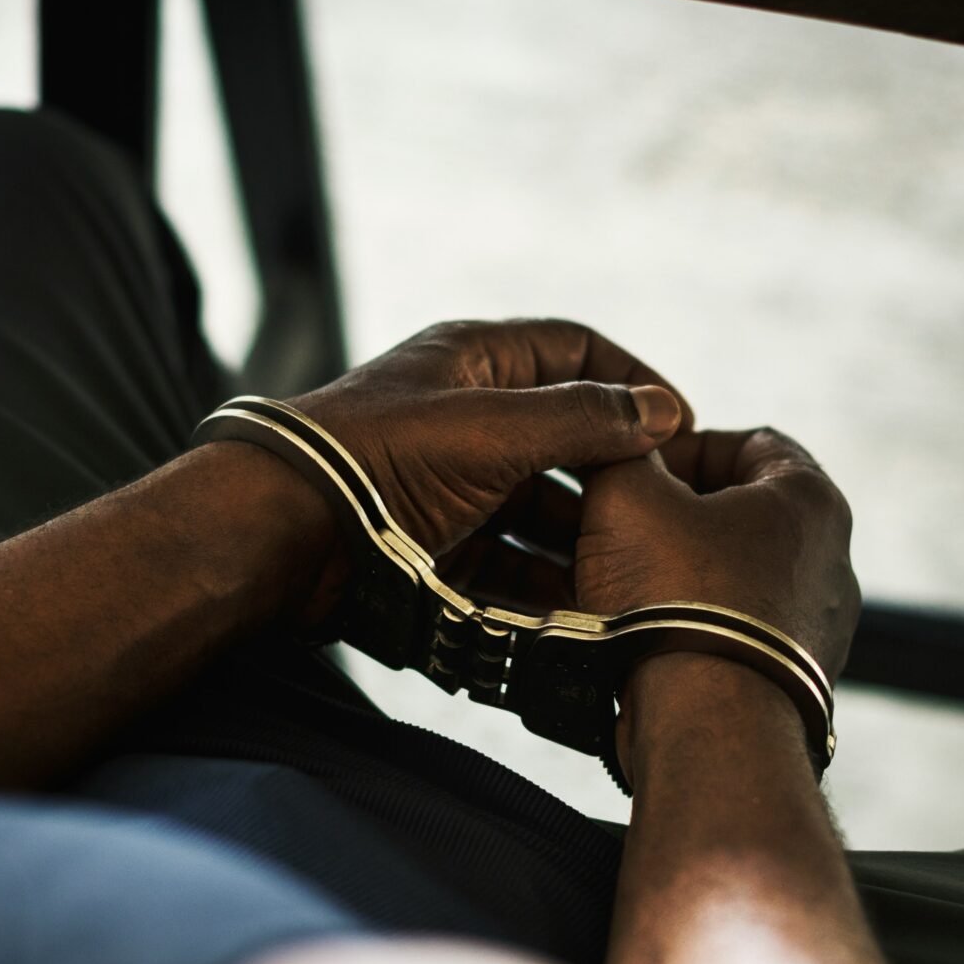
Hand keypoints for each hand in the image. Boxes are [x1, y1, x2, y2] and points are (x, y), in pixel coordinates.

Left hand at [285, 319, 689, 614]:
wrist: (282, 534)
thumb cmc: (379, 461)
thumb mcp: (495, 430)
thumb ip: (584, 420)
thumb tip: (662, 411)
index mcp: (474, 362)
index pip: (575, 350)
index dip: (633, 382)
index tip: (682, 428)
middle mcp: (464, 417)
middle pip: (564, 441)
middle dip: (615, 480)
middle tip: (665, 516)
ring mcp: (449, 485)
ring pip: (538, 510)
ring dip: (582, 543)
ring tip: (631, 574)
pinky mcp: (433, 547)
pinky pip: (505, 565)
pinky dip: (541, 587)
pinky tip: (580, 612)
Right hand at [574, 426, 858, 682]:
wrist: (708, 726)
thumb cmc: (677, 602)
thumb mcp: (626, 499)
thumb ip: (620, 456)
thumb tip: (611, 448)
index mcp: (811, 499)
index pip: (750, 442)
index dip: (683, 444)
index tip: (636, 469)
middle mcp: (831, 561)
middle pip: (741, 514)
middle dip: (675, 515)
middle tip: (617, 525)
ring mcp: (818, 628)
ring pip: (735, 578)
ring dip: (676, 574)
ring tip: (615, 584)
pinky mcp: (794, 681)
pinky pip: (736, 635)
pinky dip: (692, 627)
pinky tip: (640, 636)